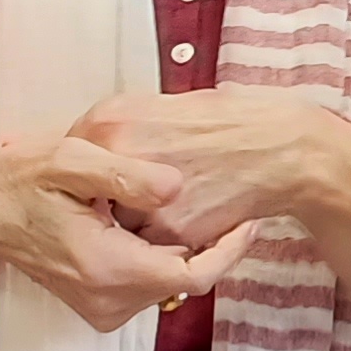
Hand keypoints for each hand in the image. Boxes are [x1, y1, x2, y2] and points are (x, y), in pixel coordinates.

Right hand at [0, 134, 246, 332]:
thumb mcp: (69, 160)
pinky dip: (161, 253)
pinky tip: (153, 218)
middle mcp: (107, 301)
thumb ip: (125, 174)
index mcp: (106, 268)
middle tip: (223, 196)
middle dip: (208, 241)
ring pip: (170, 281)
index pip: (194, 274)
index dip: (230, 249)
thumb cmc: (21, 179)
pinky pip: (149, 282)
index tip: (249, 217)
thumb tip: (177, 187)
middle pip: (187, 278)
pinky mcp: (99, 306)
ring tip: (187, 201)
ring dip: (184, 244)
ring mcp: (102, 308)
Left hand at [68, 89, 350, 253]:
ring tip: (164, 207)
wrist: (279, 148)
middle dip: (104, 200)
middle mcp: (117, 154)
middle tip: (127, 199)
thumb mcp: (161, 105)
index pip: (72, 157)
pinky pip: (146, 245)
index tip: (97, 182)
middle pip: (86, 193)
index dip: (87, 174)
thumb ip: (119, 129)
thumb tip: (86, 152)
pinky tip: (186, 218)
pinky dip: (160, 240)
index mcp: (110, 119)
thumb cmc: (227, 122)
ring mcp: (140, 194)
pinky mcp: (168, 229)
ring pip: (114, 224)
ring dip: (129, 224)